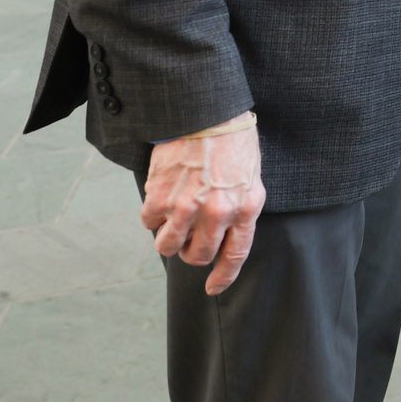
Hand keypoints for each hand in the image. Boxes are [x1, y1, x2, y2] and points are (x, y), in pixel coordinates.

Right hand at [140, 116, 265, 295]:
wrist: (206, 113)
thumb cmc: (233, 142)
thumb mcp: (251, 177)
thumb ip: (241, 208)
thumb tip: (229, 235)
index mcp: (245, 207)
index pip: (235, 255)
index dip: (223, 276)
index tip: (212, 288)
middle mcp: (217, 213)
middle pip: (198, 255)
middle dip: (192, 252)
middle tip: (190, 237)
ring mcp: (186, 207)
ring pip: (168, 246)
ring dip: (169, 238)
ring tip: (174, 218)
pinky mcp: (160, 197)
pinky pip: (149, 222)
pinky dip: (152, 215)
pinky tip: (162, 196)